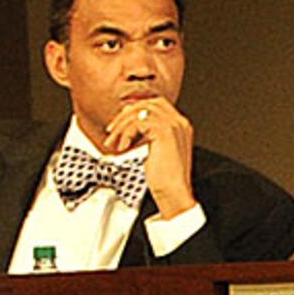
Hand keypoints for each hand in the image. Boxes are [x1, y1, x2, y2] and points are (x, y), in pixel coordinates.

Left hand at [105, 97, 199, 218]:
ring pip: (142, 111)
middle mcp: (179, 123)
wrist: (174, 192)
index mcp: (180, 126)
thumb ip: (149, 136)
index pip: (158, 104)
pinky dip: (126, 133)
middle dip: (127, 114)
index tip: (121, 121)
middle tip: (112, 129)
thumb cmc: (165, 179)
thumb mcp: (157, 152)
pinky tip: (123, 147)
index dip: (137, 109)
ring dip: (122, 125)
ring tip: (114, 141)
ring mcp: (174, 126)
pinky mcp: (165, 133)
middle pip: (150, 102)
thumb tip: (133, 128)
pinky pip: (139, 123)